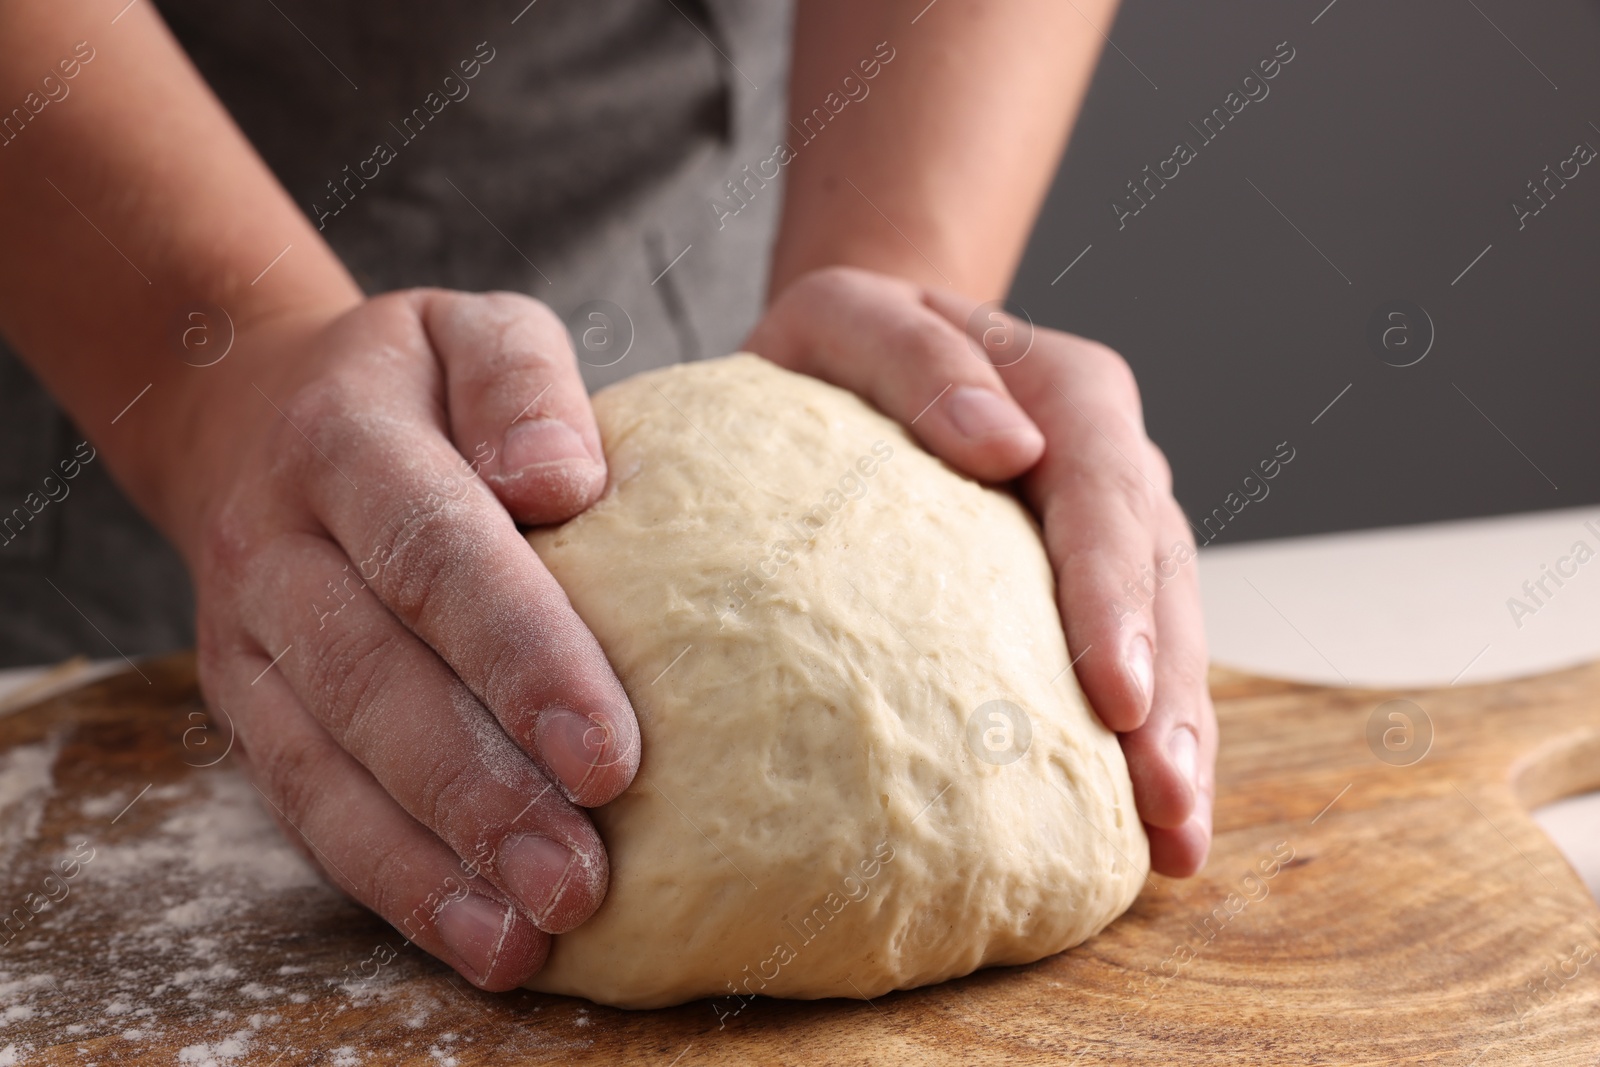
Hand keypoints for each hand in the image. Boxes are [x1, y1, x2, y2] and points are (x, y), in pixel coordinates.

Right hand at [181, 290, 639, 988]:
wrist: (256, 414)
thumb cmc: (418, 385)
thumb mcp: (477, 330)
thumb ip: (525, 381)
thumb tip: (562, 482)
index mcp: (344, 439)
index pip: (433, 550)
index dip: (519, 655)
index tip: (610, 752)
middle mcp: (277, 544)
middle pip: (374, 679)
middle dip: (480, 788)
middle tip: (583, 875)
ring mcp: (246, 637)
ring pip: (327, 764)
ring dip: (434, 859)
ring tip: (536, 931)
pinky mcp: (245, 707)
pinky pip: (307, 805)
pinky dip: (392, 880)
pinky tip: (480, 934)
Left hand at [746, 266, 1215, 876]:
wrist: (855, 361)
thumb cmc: (840, 349)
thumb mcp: (847, 316)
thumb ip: (917, 359)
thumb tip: (1003, 444)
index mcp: (1066, 389)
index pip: (1107, 493)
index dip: (1116, 598)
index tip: (1113, 695)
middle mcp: (1109, 461)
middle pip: (1159, 580)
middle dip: (1168, 698)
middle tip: (1164, 804)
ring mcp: (1111, 530)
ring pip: (1169, 634)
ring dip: (1178, 738)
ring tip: (1175, 840)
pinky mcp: (1087, 589)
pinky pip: (1136, 660)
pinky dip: (1144, 740)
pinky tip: (1146, 823)